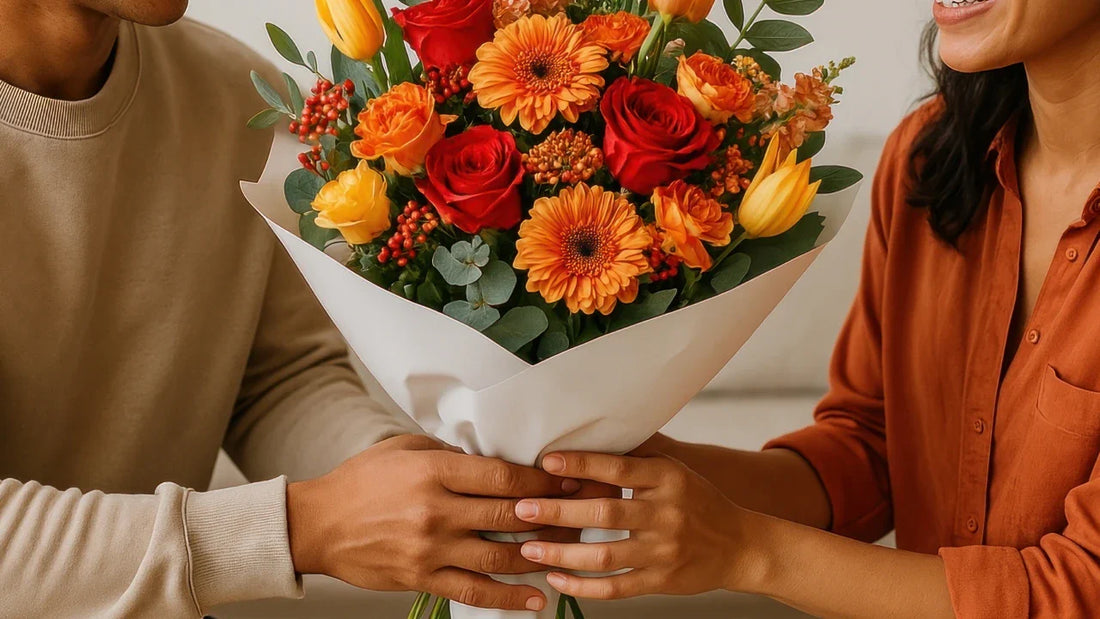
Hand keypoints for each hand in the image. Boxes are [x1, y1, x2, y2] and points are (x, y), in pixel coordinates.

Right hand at [286, 434, 579, 610]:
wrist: (317, 524)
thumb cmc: (361, 480)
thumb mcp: (405, 449)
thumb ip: (450, 453)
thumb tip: (493, 459)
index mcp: (434, 472)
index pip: (502, 477)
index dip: (542, 481)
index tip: (569, 480)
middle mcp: (436, 511)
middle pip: (509, 516)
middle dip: (554, 515)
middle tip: (585, 513)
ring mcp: (431, 549)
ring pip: (500, 557)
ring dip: (541, 556)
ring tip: (571, 552)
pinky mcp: (423, 578)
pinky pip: (474, 592)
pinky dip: (508, 598)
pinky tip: (536, 599)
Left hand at [511, 450, 762, 599]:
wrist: (741, 545)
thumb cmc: (696, 502)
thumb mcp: (673, 472)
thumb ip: (633, 463)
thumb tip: (581, 447)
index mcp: (667, 478)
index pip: (618, 468)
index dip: (580, 464)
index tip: (546, 462)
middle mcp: (667, 513)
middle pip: (605, 512)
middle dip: (558, 511)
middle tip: (521, 509)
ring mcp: (664, 551)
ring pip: (604, 555)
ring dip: (561, 554)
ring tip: (529, 549)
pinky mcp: (662, 581)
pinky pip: (615, 588)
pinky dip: (582, 587)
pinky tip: (557, 580)